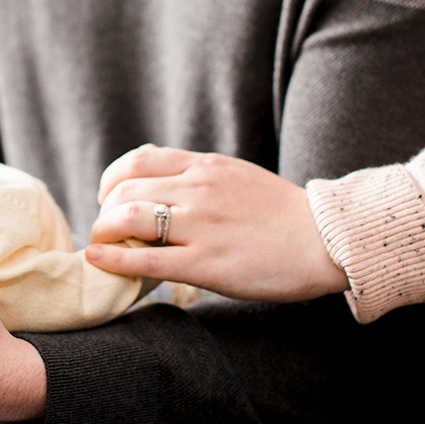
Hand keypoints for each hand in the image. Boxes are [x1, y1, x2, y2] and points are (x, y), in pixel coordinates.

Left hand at [88, 145, 348, 302]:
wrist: (327, 240)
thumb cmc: (283, 215)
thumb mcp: (237, 177)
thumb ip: (199, 177)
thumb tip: (160, 184)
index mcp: (206, 166)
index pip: (138, 161)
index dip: (111, 181)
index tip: (109, 199)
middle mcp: (199, 189)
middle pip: (125, 190)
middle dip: (105, 211)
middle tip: (106, 230)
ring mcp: (202, 225)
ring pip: (128, 219)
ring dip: (104, 232)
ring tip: (102, 246)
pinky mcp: (207, 263)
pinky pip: (147, 260)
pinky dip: (113, 260)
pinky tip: (97, 262)